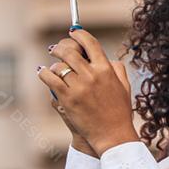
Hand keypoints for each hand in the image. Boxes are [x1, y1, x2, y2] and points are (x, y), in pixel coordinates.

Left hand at [38, 29, 139, 155]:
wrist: (112, 135)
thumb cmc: (119, 112)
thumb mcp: (124, 87)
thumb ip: (117, 69)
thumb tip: (106, 57)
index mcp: (106, 69)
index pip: (90, 43)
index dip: (79, 34)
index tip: (73, 32)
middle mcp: (91, 75)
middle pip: (69, 51)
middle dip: (60, 47)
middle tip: (55, 48)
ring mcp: (78, 87)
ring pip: (58, 65)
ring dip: (53, 64)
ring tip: (52, 66)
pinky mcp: (67, 98)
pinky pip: (49, 78)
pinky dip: (44, 73)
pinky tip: (43, 72)